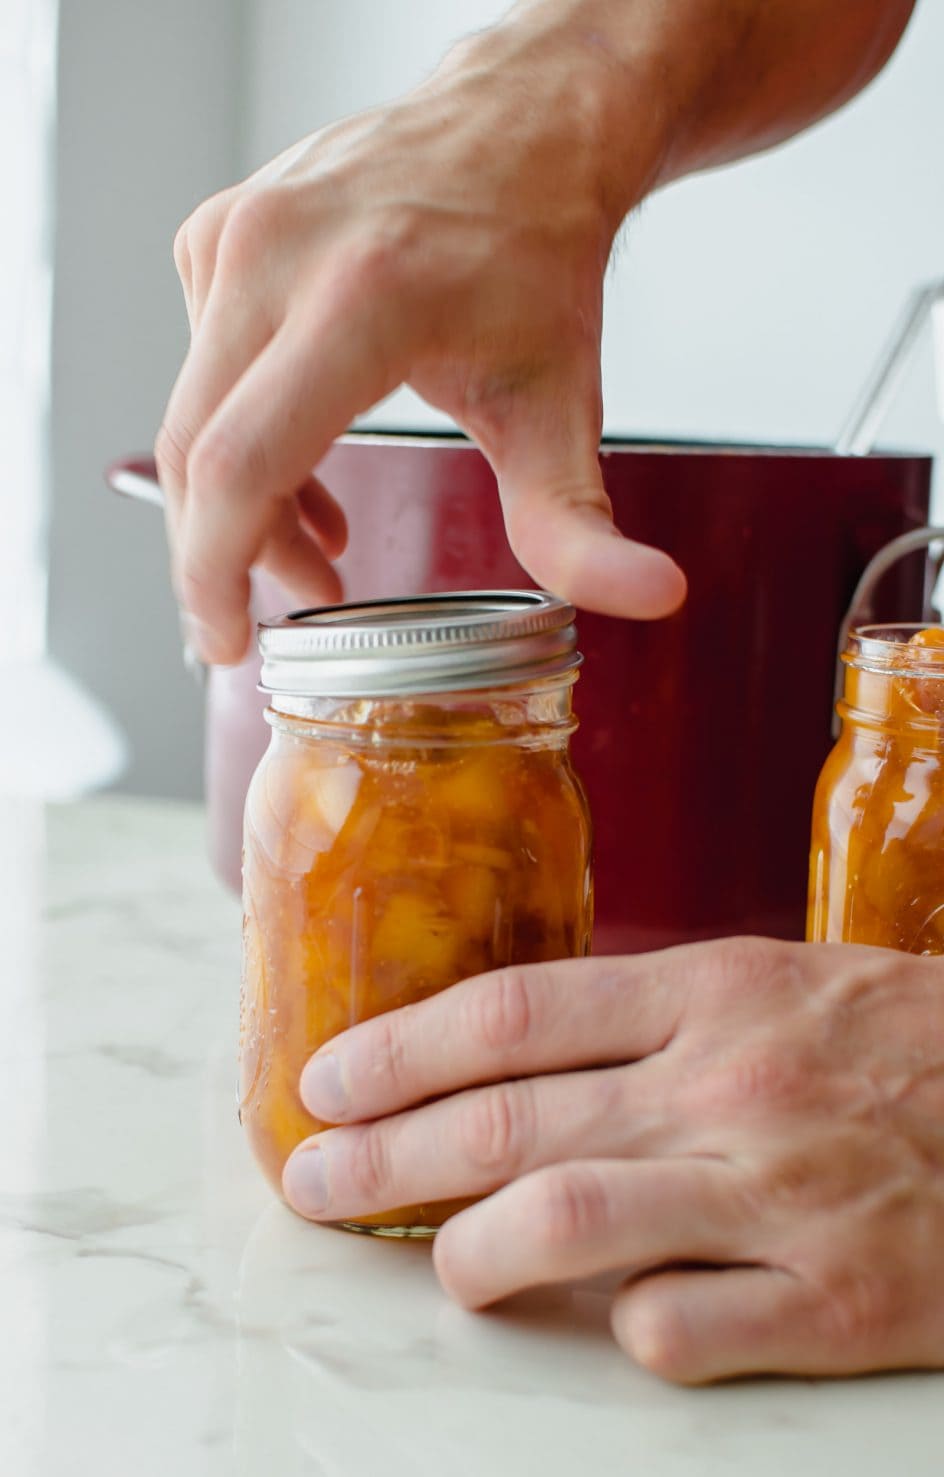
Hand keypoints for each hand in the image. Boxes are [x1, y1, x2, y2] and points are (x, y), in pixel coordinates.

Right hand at [154, 9, 685, 662]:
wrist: (521, 129)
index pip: (241, 464)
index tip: (229, 641)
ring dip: (244, 504)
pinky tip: (301, 470)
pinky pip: (199, 371)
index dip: (218, 572)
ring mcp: (234, 236)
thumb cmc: (539, 261)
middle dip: (232, 557)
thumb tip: (650, 597)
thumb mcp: (563, 405)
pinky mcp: (215, 236)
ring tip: (320, 549)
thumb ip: (584, 522)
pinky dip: (238, 437)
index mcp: (360, 299)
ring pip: (193, 418)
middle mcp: (276, 255)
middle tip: (292, 612)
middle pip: (198, 455)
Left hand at [283, 937, 943, 1383]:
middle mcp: (727, 1087)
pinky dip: (621, 1330)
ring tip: (443, 1264)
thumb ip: (652, 1017)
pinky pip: (673, 1332)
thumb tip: (511, 1059)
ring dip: (472, 1252)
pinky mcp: (831, 1303)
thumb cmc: (903, 1041)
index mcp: (711, 993)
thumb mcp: (777, 983)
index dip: (399, 1049)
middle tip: (312, 1182)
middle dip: (383, 1157)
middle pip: (507, 1122)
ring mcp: (775, 1198)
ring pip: (563, 1224)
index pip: (511, 1014)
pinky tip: (615, 1320)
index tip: (328, 1081)